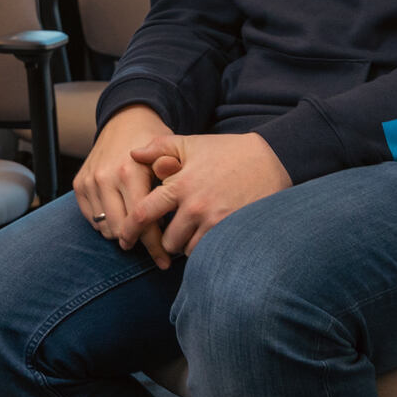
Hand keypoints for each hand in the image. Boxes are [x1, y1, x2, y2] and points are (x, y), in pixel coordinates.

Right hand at [72, 103, 175, 268]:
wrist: (126, 119)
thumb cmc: (153, 141)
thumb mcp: (171, 154)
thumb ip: (173, 181)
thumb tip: (178, 209)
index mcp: (130, 172)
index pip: (142, 221)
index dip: (155, 246)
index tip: (165, 261)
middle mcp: (106, 177)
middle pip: (121, 230)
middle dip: (138, 243)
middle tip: (154, 247)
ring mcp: (90, 181)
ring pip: (105, 228)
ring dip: (122, 234)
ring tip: (138, 230)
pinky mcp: (79, 184)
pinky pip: (91, 219)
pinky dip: (105, 224)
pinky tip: (122, 217)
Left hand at [126, 133, 290, 255]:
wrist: (271, 159)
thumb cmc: (226, 151)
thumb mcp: (190, 143)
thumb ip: (159, 147)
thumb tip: (133, 154)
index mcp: (179, 183)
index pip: (143, 214)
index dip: (130, 230)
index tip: (125, 240)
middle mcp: (194, 206)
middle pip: (166, 240)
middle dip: (165, 239)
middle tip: (171, 232)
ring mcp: (215, 221)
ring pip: (187, 250)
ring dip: (186, 245)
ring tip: (192, 232)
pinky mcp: (233, 232)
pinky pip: (208, 253)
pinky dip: (204, 248)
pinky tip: (207, 237)